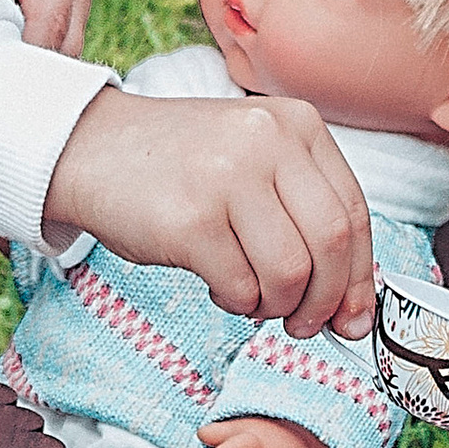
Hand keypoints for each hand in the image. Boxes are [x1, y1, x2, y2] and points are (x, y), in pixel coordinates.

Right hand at [38, 88, 374, 337]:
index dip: (361, 277)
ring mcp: (227, 178)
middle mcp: (268, 142)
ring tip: (251, 298)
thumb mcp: (253, 159)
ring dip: (275, 305)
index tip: (354, 316)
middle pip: (332, 245)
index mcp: (296, 123)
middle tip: (303, 324)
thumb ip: (304, 215)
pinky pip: (241, 288)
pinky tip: (218, 284)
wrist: (87, 148)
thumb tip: (352, 308)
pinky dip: (236, 301)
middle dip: (325, 301)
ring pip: (290, 273)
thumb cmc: (176, 165)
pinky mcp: (190, 220)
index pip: (354, 212)